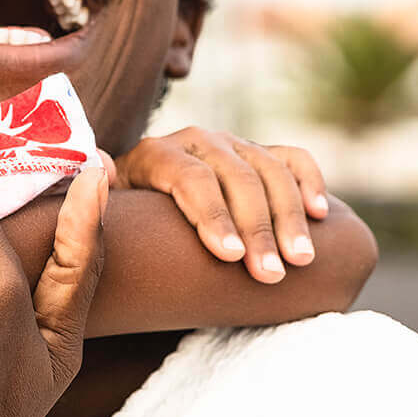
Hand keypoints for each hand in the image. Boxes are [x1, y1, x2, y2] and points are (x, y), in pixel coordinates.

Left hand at [110, 128, 327, 283]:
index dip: (211, 215)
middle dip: (257, 228)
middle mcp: (196, 142)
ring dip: (289, 216)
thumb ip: (97, 198)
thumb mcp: (104, 215)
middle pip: (235, 178)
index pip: (189, 178)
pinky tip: (320, 215)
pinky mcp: (260, 153)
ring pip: (269, 170)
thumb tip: (101, 171)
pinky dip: (311, 181)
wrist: (146, 210)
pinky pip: (293, 159)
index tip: (229, 257)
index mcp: (154, 155)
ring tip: (301, 261)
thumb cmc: (126, 227)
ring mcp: (233, 145)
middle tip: (272, 274)